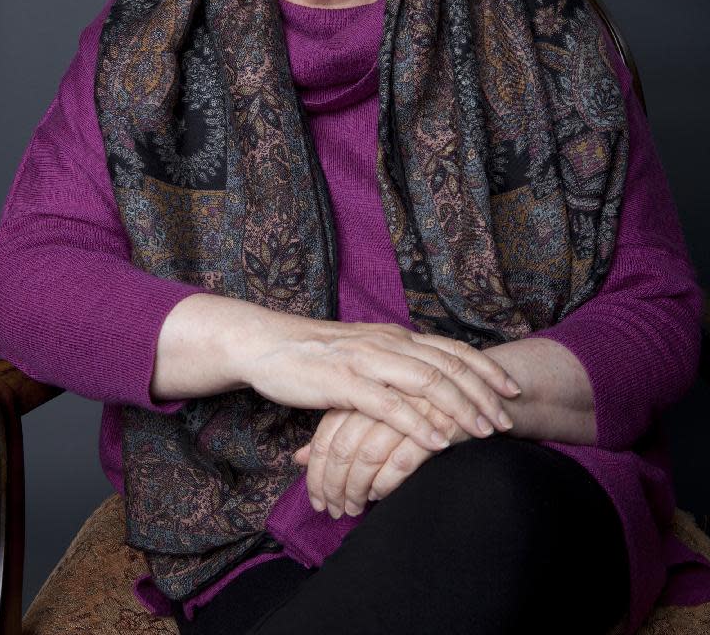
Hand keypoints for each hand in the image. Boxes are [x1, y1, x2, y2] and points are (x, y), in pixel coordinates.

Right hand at [242, 313, 520, 453]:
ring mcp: (367, 361)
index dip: (484, 369)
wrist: (266, 344)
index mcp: (394, 336)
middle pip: (448, 365)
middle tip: (507, 420)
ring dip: (460, 408)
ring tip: (484, 432)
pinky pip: (389, 405)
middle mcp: (387, 343)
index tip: (511, 390)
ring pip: (426, 381)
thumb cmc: (315, 355)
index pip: (451, 348)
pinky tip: (437, 441)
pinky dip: (418, 423)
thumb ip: (393, 365)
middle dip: (483, 393)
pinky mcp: (343, 383)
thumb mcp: (363, 354)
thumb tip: (424, 385)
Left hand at [294, 396, 476, 517]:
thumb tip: (297, 458)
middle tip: (333, 511)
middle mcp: (380, 395)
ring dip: (357, 489)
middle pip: (343, 447)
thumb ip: (336, 429)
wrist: (476, 383)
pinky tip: (381, 496)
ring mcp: (406, 407)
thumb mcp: (369, 410)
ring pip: (366, 455)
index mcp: (362, 386)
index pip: (327, 434)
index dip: (317, 471)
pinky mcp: (434, 423)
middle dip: (333, 485)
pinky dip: (386, 483)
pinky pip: (400, 460)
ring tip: (354, 509)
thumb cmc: (413, 400)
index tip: (317, 499)